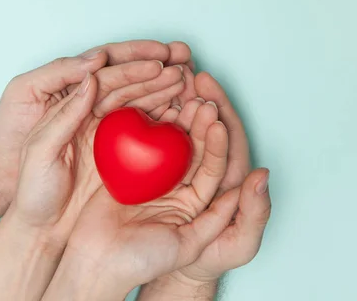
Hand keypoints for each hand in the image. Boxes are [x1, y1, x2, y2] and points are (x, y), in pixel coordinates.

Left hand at [0, 40, 192, 202]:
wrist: (40, 226)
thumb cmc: (31, 187)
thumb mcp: (40, 148)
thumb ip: (65, 113)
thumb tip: (92, 76)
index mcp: (64, 102)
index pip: (103, 73)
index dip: (132, 62)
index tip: (159, 57)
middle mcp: (86, 110)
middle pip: (124, 81)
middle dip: (154, 69)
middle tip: (184, 61)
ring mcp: (103, 130)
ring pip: (136, 100)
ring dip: (162, 88)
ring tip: (188, 79)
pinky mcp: (117, 152)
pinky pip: (143, 128)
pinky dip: (162, 116)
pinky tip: (181, 110)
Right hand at [52, 101, 237, 296]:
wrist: (100, 264)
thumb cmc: (145, 262)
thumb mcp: (191, 246)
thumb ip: (222, 216)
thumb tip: (256, 182)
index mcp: (200, 200)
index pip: (217, 164)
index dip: (219, 139)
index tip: (215, 118)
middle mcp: (180, 184)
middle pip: (195, 146)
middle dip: (199, 120)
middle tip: (199, 97)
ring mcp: (155, 175)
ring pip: (170, 140)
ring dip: (177, 116)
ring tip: (179, 93)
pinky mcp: (131, 170)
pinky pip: (142, 142)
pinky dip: (147, 124)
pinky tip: (152, 105)